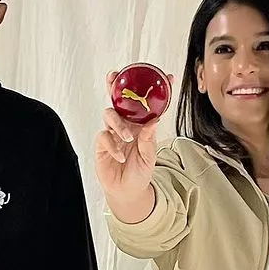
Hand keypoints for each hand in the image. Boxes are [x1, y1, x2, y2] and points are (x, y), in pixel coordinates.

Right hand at [93, 70, 172, 200]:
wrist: (128, 192)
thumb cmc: (140, 172)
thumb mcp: (150, 157)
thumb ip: (149, 140)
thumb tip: (153, 121)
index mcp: (140, 125)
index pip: (146, 104)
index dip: (154, 90)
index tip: (167, 78)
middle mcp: (126, 125)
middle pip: (119, 100)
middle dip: (115, 87)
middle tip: (114, 77)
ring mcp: (112, 134)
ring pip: (109, 115)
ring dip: (118, 123)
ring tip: (126, 138)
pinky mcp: (102, 145)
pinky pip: (103, 137)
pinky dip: (112, 145)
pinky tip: (120, 156)